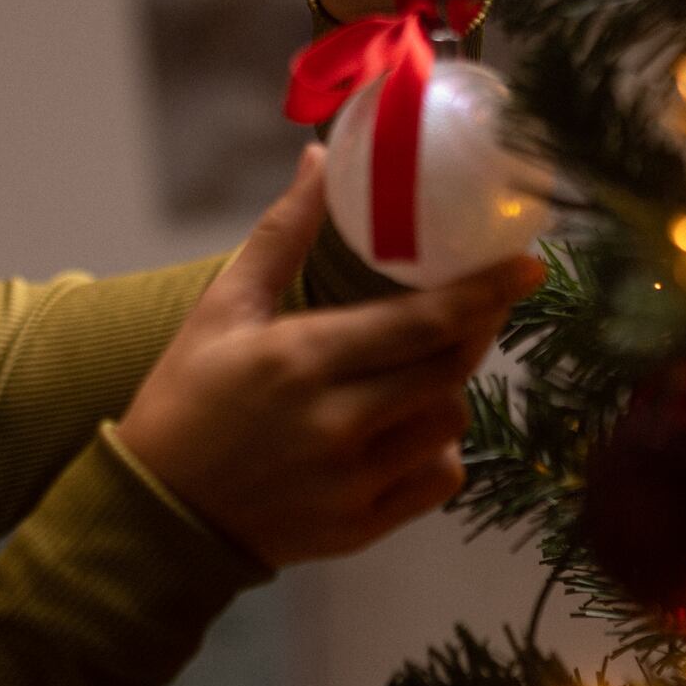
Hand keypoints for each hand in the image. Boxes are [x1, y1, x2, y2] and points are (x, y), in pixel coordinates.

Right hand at [115, 144, 544, 569]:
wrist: (156, 516)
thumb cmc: (185, 400)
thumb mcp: (221, 309)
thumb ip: (281, 234)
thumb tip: (320, 157)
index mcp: (302, 359)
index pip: (424, 321)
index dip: (486, 292)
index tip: (529, 266)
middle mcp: (336, 423)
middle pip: (449, 369)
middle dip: (474, 332)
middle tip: (476, 308)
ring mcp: (353, 482)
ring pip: (450, 424)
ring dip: (448, 391)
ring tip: (417, 371)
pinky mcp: (361, 528)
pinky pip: (438, 482)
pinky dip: (437, 452)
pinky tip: (406, 431)